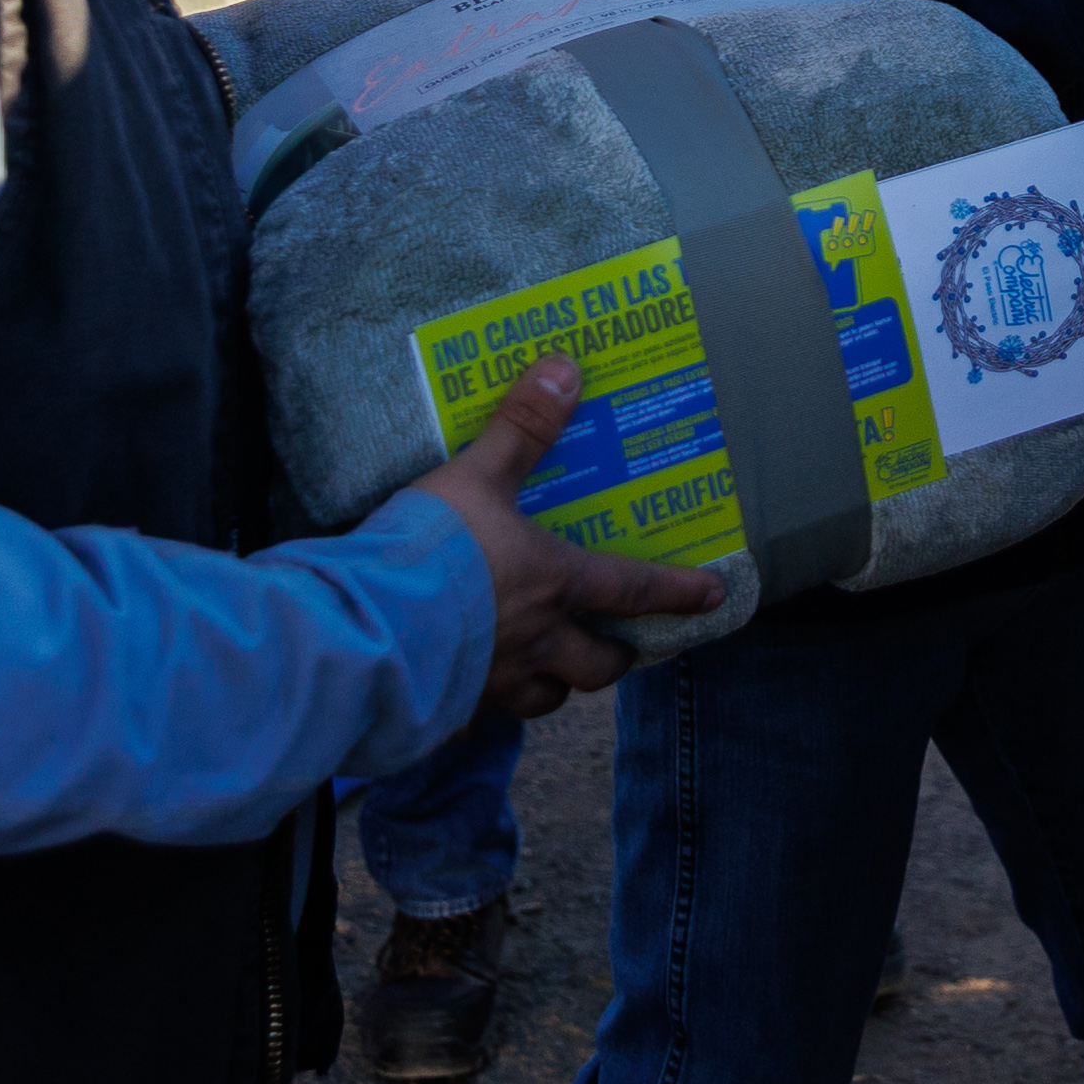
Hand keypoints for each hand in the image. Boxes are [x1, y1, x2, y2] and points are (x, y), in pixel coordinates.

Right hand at [411, 357, 725, 715]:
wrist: (369, 624)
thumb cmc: (432, 547)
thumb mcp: (477, 475)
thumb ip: (520, 428)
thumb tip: (565, 368)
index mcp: (554, 583)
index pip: (633, 590)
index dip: (677, 593)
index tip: (714, 598)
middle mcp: (537, 641)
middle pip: (597, 665)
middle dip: (615, 657)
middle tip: (621, 647)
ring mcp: (495, 681)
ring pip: (548, 697)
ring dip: (558, 684)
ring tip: (551, 670)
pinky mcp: (452, 706)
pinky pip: (485, 715)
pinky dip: (490, 703)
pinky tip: (474, 689)